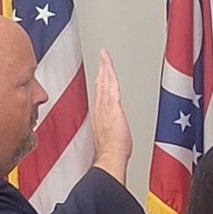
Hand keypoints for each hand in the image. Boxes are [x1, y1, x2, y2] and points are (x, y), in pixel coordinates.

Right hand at [91, 49, 131, 182]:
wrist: (109, 157)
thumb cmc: (110, 152)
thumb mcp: (109, 137)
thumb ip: (110, 129)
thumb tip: (113, 130)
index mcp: (99, 115)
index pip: (99, 93)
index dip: (99, 80)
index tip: (100, 71)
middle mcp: (99, 109)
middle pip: (100, 84)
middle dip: (101, 69)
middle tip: (102, 57)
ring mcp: (105, 107)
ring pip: (104, 82)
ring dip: (104, 67)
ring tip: (105, 56)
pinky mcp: (112, 106)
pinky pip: (110, 85)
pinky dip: (108, 74)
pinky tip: (109, 66)